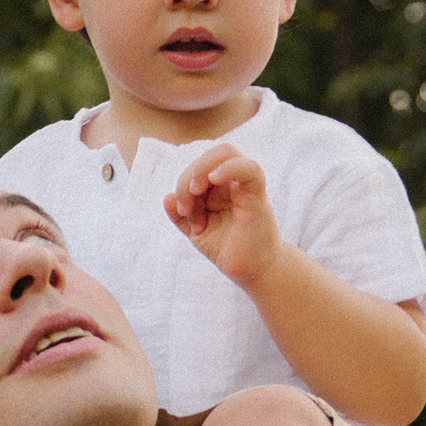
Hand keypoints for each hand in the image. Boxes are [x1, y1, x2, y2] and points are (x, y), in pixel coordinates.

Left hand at [163, 144, 280, 290]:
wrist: (252, 271)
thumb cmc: (227, 248)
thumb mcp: (197, 232)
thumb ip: (181, 216)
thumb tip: (167, 197)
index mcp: (219, 187)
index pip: (200, 165)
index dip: (184, 182)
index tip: (182, 211)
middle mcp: (233, 182)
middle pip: (210, 155)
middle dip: (189, 175)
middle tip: (186, 206)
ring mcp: (246, 187)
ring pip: (226, 153)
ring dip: (201, 169)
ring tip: (195, 194)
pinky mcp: (258, 197)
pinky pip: (250, 169)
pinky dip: (229, 167)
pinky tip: (213, 178)